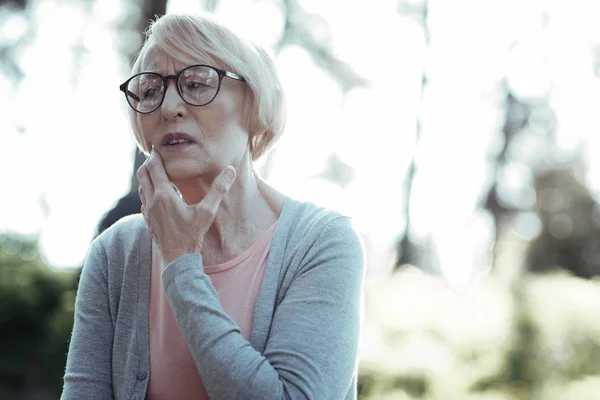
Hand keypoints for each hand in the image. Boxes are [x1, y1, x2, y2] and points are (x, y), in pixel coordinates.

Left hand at [136, 149, 236, 264]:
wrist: (177, 259)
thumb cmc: (192, 236)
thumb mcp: (207, 212)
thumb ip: (218, 190)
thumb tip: (230, 171)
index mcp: (164, 196)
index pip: (153, 167)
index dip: (155, 155)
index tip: (159, 147)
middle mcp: (151, 201)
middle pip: (143, 173)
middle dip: (148, 162)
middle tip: (156, 155)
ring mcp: (147, 211)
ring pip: (141, 186)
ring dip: (147, 176)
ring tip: (156, 170)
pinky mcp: (147, 220)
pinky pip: (143, 199)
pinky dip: (147, 189)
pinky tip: (157, 193)